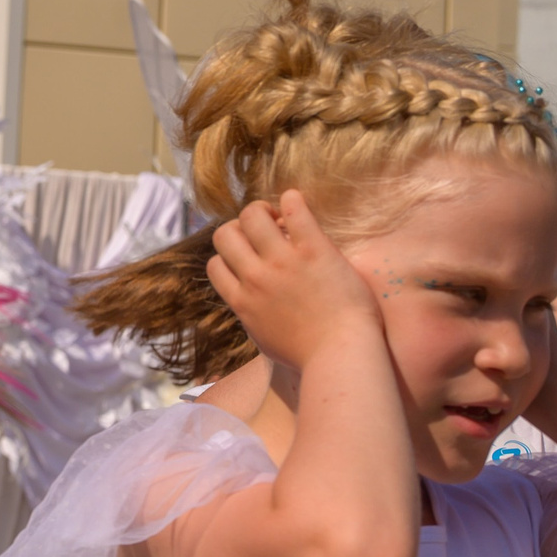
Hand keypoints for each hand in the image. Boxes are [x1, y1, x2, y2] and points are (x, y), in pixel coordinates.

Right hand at [208, 190, 380, 371]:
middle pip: (225, 235)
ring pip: (251, 216)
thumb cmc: (308, 356)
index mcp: (242, 301)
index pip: (215, 264)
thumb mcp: (265, 339)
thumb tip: (249, 308)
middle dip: (239, 228)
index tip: (250, 257)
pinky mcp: (314, 251)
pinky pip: (296, 212)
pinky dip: (292, 200)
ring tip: (280, 216)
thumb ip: (252, 317)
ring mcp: (283, 263)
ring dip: (262, 210)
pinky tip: (296, 201)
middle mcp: (255, 278)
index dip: (229, 256)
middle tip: (263, 232)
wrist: (342, 355)